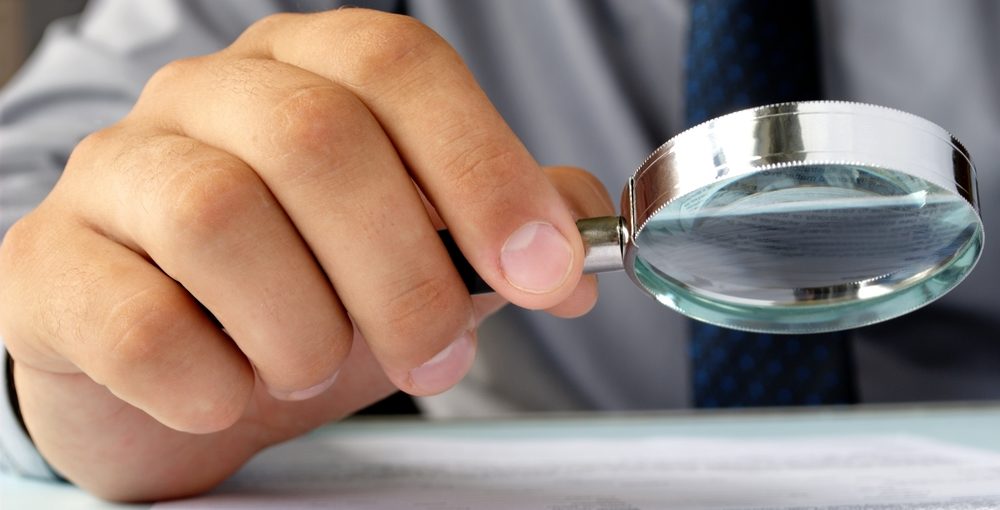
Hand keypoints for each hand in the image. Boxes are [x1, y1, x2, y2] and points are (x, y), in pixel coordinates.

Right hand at [0, 9, 613, 500]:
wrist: (171, 370)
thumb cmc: (302, 297)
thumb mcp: (414, 258)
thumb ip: (494, 236)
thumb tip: (578, 258)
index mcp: (305, 74)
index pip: (397, 66)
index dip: (482, 167)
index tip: (543, 270)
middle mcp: (205, 99)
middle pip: (318, 140)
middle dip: (404, 274)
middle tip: (437, 358)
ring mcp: (116, 173)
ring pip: (219, 216)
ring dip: (304, 328)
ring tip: (315, 368)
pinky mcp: (50, 266)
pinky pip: (135, 318)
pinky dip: (209, 377)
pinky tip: (229, 394)